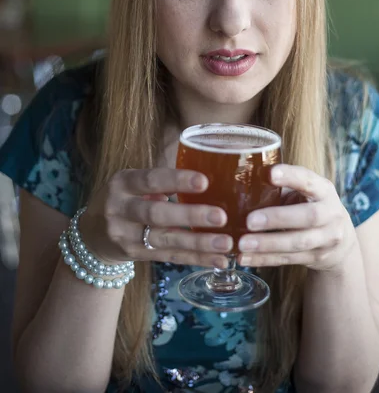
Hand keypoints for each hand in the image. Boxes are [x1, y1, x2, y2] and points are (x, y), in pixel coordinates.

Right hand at [80, 168, 232, 267]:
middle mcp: (120, 209)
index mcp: (122, 182)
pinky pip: (169, 257)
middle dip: (190, 216)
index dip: (177, 180)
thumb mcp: (131, 183)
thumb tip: (206, 181)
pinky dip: (196, 259)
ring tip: (226, 243)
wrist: (91, 234)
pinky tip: (219, 259)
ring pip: (165, 240)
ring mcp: (125, 235)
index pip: (150, 179)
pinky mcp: (135, 256)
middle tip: (221, 216)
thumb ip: (161, 182)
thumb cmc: (123, 199)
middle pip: (157, 214)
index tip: (205, 181)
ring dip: (198, 243)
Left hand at [238, 164, 356, 272]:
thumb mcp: (304, 193)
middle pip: (308, 217)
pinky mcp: (317, 258)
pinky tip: (244, 258)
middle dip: (278, 218)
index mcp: (324, 190)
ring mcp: (327, 239)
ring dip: (267, 244)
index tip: (270, 173)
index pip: (309, 180)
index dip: (291, 176)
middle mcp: (331, 214)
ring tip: (242, 243)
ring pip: (297, 243)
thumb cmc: (310, 207)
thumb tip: (242, 183)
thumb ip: (281, 188)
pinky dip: (264, 259)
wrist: (341, 241)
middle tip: (250, 221)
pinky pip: (288, 259)